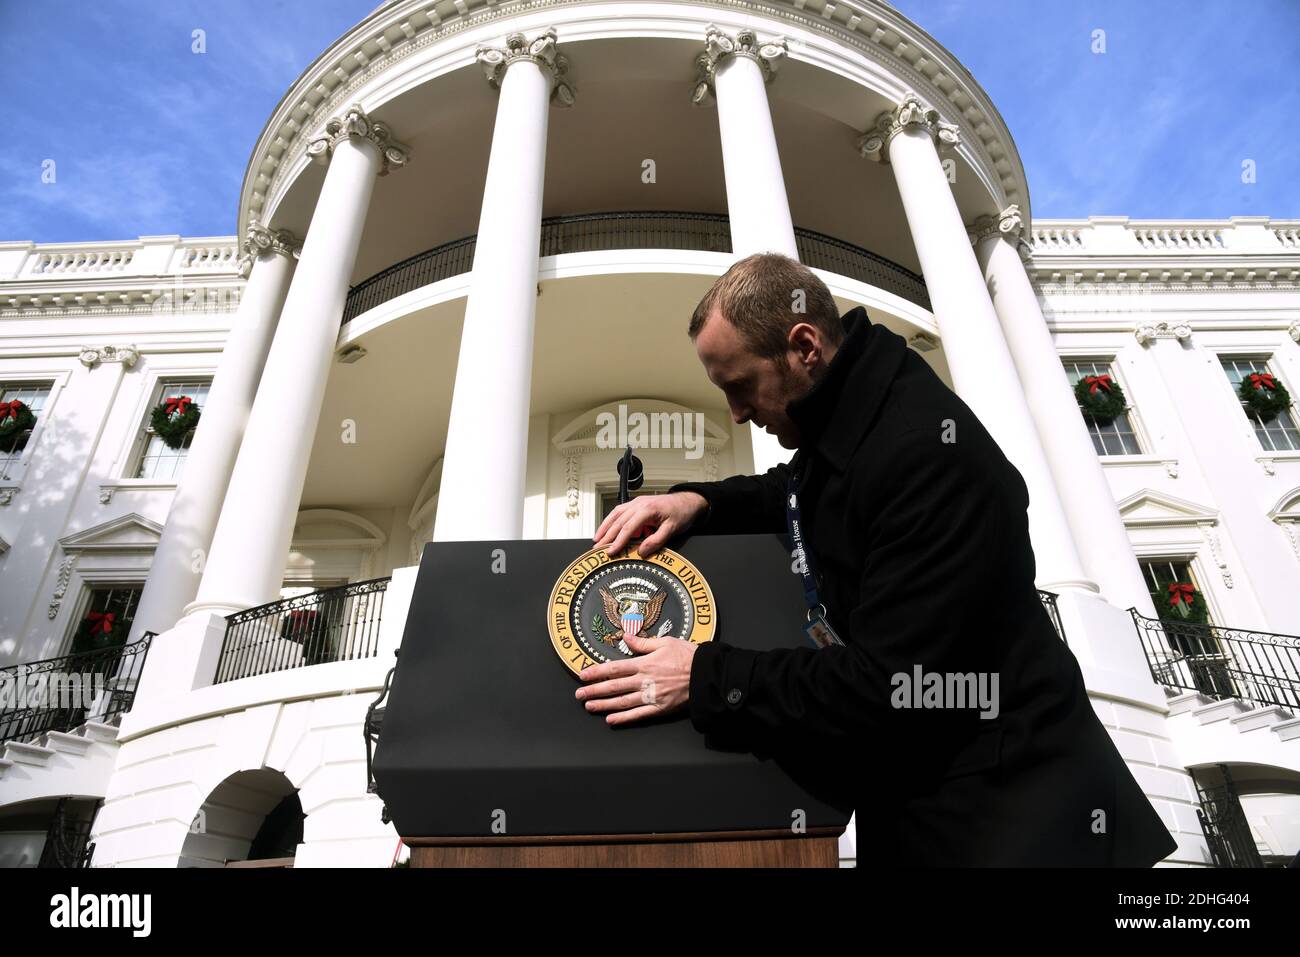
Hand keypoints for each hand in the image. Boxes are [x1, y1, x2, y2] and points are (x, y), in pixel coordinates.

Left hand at [575, 632, 696, 725]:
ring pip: (622, 702)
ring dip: (604, 705)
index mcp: (644, 663)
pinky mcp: (660, 707)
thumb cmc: (688, 655)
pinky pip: (639, 715)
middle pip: (614, 686)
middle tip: (579, 695)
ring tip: (589, 707)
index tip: (582, 675)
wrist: (707, 673)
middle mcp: (645, 680)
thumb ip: (642, 642)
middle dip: (594, 691)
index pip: (614, 668)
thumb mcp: (665, 642)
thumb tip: (625, 636)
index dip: (596, 672)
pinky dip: (624, 718)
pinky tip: (611, 720)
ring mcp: (652, 696)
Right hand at [593, 491, 708, 557]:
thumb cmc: (681, 513)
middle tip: (597, 548)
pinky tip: (607, 528)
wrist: (687, 501)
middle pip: (618, 521)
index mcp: (647, 509)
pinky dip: (611, 520)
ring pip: (616, 514)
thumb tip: (641, 551)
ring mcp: (637, 502)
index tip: (610, 551)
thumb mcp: (672, 529)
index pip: (628, 528)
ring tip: (597, 539)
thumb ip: (656, 541)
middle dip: (606, 535)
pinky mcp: (636, 504)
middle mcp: (639, 503)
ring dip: (605, 527)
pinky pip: (620, 511)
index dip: (618, 541)